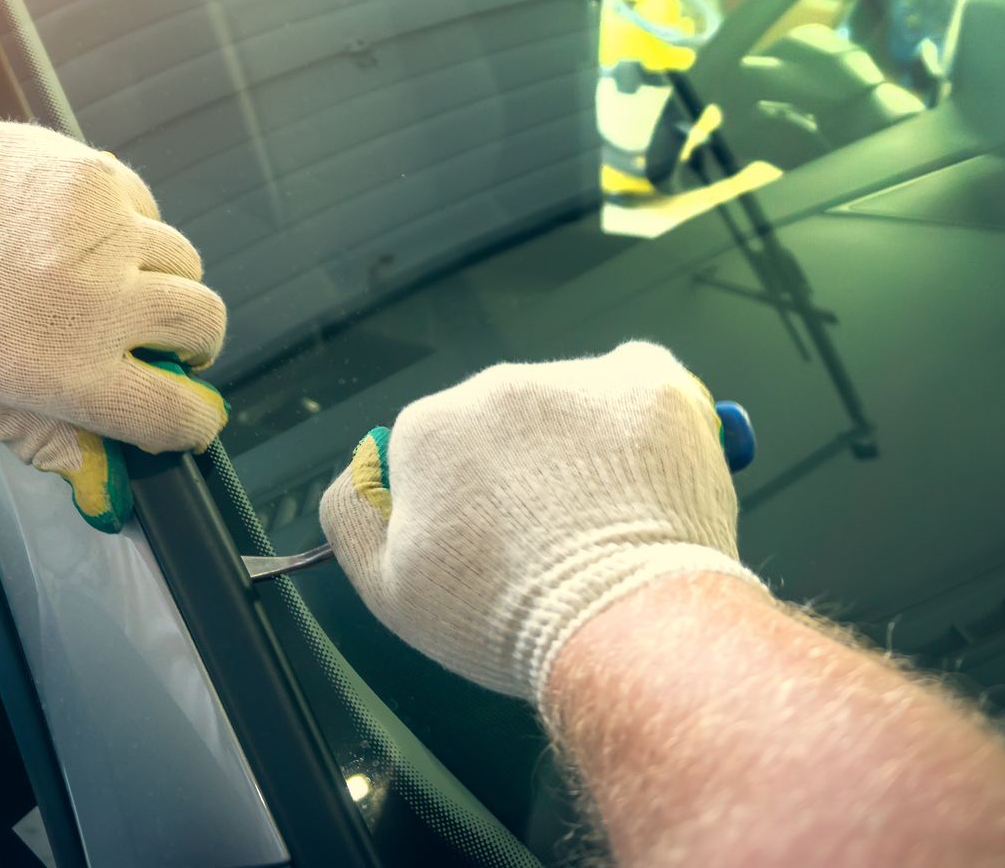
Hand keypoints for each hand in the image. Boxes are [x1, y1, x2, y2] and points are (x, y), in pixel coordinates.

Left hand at [0, 94, 226, 510]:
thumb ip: (44, 440)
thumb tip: (105, 478)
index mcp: (60, 371)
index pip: (172, 411)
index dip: (191, 422)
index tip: (187, 417)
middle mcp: (94, 301)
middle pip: (203, 324)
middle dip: (191, 342)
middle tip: (160, 343)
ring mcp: (102, 231)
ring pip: (184, 262)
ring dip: (162, 281)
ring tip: (113, 281)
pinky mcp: (96, 175)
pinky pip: (148, 209)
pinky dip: (131, 228)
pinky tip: (83, 236)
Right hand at [319, 342, 761, 700]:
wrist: (621, 627)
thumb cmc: (501, 620)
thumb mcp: (387, 592)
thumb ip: (353, 517)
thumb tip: (359, 470)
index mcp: (428, 427)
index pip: (439, 450)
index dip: (465, 501)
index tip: (494, 547)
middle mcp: (495, 385)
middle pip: (505, 420)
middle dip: (524, 468)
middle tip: (555, 538)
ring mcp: (576, 378)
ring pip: (571, 401)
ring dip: (581, 444)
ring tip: (612, 516)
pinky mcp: (651, 383)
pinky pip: (638, 378)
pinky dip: (640, 415)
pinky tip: (648, 465)